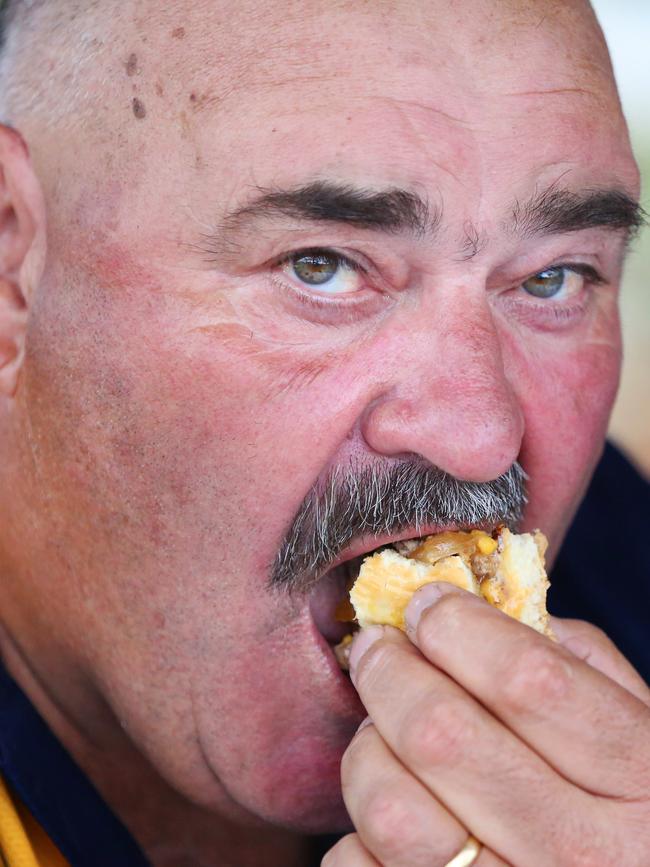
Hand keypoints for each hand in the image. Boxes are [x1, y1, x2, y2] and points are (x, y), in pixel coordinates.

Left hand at [323, 583, 649, 865]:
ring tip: (382, 733)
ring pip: (392, 809)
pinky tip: (395, 811)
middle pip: (442, 735)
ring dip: (369, 750)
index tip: (426, 603)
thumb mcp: (642, 729)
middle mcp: (584, 854)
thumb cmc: (635, 812)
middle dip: (390, 670)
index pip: (528, 681)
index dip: (459, 627)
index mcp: (641, 780)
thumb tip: (476, 608)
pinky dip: (359, 831)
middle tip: (377, 648)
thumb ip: (579, 663)